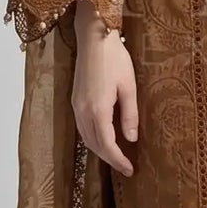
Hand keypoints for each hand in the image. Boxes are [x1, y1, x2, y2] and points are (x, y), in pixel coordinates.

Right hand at [71, 1, 138, 176]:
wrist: (93, 37)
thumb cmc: (115, 59)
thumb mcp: (129, 87)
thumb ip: (130, 115)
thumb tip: (131, 139)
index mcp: (97, 110)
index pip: (107, 145)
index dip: (118, 160)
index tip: (130, 170)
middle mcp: (83, 111)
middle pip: (94, 145)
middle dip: (110, 159)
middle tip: (126, 167)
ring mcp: (76, 105)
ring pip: (86, 137)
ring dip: (100, 150)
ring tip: (117, 156)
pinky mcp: (75, 99)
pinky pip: (82, 127)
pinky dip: (93, 138)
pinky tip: (104, 138)